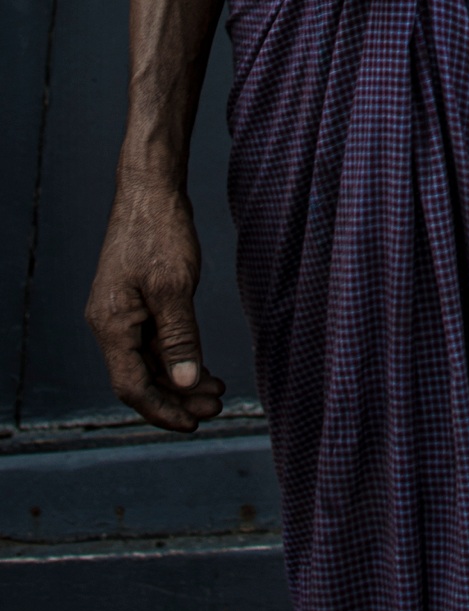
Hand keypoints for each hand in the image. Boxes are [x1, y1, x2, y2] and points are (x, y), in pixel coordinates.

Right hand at [86, 174, 224, 432]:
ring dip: (180, 379)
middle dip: (177, 398)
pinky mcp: (136, 301)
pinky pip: (154, 341)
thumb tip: (184, 383)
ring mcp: (122, 312)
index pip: (131, 386)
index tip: (194, 422)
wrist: (150, 188)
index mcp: (111, 325)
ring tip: (217, 390)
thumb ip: (179, 337)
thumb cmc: (160, 231)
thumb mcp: (174, 286)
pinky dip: (178, 356)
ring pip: (149, 361)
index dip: (162, 410)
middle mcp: (110, 324)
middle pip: (140, 378)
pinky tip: (202, 364)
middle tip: (216, 406)